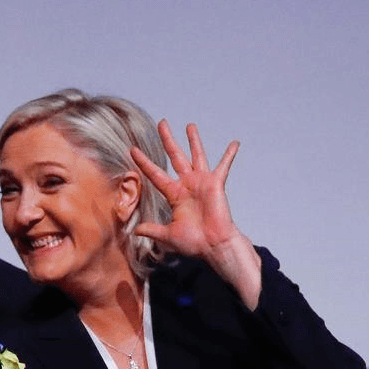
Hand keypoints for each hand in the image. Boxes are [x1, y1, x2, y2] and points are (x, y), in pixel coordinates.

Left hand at [131, 120, 261, 308]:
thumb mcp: (168, 235)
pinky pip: (223, 166)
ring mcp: (202, 182)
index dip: (144, 162)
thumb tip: (135, 231)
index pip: (155, 174)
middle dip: (168, 140)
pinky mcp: (216, 184)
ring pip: (195, 155)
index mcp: (174, 194)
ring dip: (193, 140)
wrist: (213, 246)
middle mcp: (187, 185)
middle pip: (175, 156)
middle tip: (161, 123)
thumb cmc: (193, 242)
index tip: (133, 149)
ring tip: (189, 125)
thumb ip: (152, 229)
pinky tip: (235, 143)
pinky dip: (229, 155)